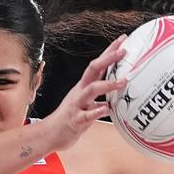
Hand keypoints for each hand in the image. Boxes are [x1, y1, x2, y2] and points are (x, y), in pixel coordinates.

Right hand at [44, 34, 127, 150]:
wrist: (50, 133)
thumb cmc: (70, 118)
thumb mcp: (86, 102)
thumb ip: (100, 95)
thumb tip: (119, 88)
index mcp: (83, 86)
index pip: (98, 64)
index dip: (110, 51)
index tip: (123, 39)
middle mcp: (80, 92)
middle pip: (93, 69)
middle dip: (108, 59)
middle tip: (123, 51)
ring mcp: (77, 105)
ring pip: (91, 90)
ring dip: (107, 84)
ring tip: (123, 82)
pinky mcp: (76, 120)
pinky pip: (87, 115)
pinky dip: (97, 111)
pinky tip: (107, 109)